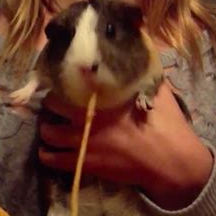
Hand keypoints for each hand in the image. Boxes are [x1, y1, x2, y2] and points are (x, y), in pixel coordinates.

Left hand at [39, 81, 212, 209]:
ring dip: (45, 129)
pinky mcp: (86, 163)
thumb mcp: (158, 92)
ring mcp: (84, 142)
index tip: (59, 83)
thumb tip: (140, 51)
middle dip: (49, 104)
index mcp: (104, 97)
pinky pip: (54, 160)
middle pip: (51, 106)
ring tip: (48, 128)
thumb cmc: (167, 125)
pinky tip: (46, 152)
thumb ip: (142, 75)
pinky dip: (46, 155)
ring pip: (48, 133)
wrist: (170, 162)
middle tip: (51, 106)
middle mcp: (88, 117)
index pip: (69, 83)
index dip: (60, 82)